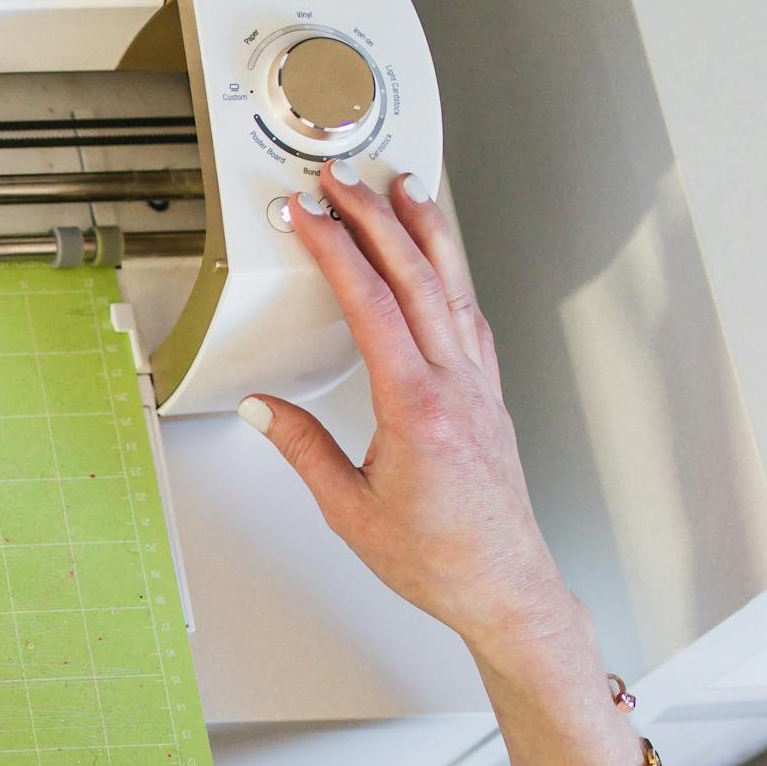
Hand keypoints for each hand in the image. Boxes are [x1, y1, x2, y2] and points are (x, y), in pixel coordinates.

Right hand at [241, 165, 582, 662]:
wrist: (504, 586)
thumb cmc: (438, 559)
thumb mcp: (348, 509)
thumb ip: (302, 449)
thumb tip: (262, 408)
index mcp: (416, 406)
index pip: (368, 304)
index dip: (333, 249)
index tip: (305, 214)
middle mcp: (456, 386)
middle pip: (414, 277)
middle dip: (374, 217)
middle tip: (344, 179)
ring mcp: (479, 387)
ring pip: (453, 287)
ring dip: (425, 232)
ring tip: (404, 188)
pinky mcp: (489, 397)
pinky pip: (470, 319)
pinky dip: (451, 278)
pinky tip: (441, 266)